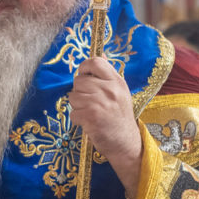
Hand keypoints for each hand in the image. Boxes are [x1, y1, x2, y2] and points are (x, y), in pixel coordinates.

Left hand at [68, 57, 141, 198]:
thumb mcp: (120, 92)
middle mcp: (109, 90)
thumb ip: (107, 75)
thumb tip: (100, 55)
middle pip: (78, 81)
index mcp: (116, 81)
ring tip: (91, 113)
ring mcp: (100, 103)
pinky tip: (89, 123)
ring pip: (73, 97)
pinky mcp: (91, 117)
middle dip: (79, 92)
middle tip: (90, 103)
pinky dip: (78, 120)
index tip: (84, 77)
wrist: (126, 142)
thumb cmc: (119, 116)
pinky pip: (73, 113)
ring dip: (78, 107)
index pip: (95, 62)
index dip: (84, 68)